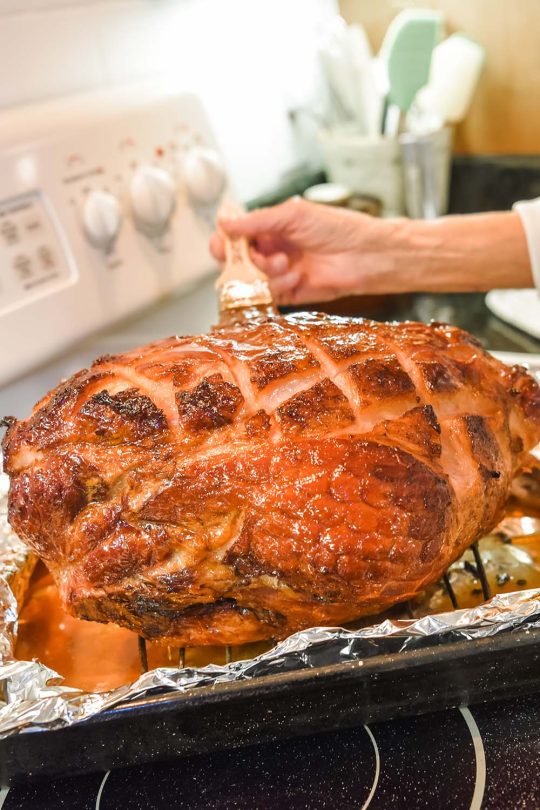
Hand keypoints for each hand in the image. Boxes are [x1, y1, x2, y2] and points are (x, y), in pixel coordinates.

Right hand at [209, 197, 403, 305]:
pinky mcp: (290, 293)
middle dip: (240, 261)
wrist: (365, 255)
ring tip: (286, 263)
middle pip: (238, 260)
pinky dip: (278, 286)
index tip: (223, 243)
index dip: (225, 240)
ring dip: (265, 272)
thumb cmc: (338, 228)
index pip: (236, 235)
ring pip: (252, 279)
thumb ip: (258, 221)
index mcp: (271, 228)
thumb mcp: (294, 215)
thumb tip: (225, 223)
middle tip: (250, 258)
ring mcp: (280, 273)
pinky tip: (296, 276)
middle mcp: (273, 250)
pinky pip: (269, 294)